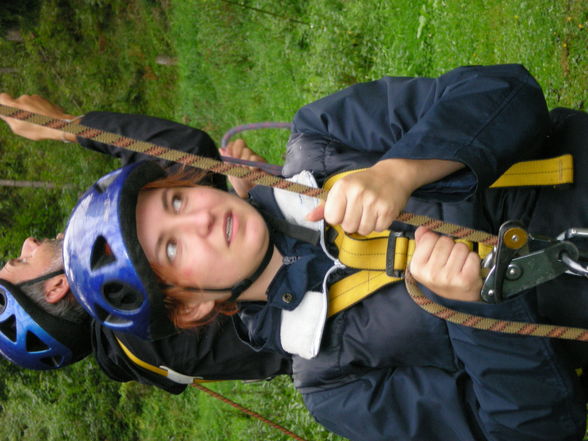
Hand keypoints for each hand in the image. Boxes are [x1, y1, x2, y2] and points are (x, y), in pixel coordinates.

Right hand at [0, 93, 75, 140]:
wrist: (60, 125)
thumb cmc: (38, 129)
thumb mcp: (18, 128)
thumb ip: (9, 117)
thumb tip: (5, 112)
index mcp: (14, 106)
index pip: (2, 97)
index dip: (3, 102)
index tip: (6, 108)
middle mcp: (23, 98)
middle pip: (17, 103)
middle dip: (20, 110)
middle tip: (28, 121)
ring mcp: (34, 97)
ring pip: (29, 103)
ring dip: (31, 110)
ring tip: (39, 122)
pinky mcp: (43, 99)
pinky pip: (37, 104)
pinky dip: (39, 110)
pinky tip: (45, 119)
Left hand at [221, 138, 266, 197]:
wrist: (251, 194)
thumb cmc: (241, 185)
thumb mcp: (231, 173)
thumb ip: (227, 161)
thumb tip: (221, 148)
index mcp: (240, 155)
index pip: (235, 143)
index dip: (231, 146)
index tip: (228, 155)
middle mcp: (248, 154)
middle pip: (240, 143)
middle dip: (235, 154)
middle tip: (236, 164)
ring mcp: (256, 157)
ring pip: (247, 151)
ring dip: (243, 162)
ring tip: (244, 171)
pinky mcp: (263, 163)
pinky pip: (255, 158)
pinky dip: (250, 165)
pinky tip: (251, 171)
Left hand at [306, 157, 464, 235]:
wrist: (393, 175)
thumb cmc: (364, 183)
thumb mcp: (342, 189)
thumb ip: (325, 206)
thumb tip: (308, 218)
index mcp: (343, 187)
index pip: (332, 218)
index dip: (338, 217)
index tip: (345, 209)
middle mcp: (358, 193)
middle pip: (348, 227)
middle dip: (353, 222)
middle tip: (360, 210)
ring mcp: (374, 202)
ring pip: (363, 230)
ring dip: (366, 225)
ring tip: (369, 211)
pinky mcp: (388, 210)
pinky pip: (378, 229)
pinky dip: (379, 224)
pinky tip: (379, 212)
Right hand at [409, 227, 481, 301]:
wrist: (459, 299)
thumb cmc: (442, 276)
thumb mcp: (426, 262)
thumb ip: (422, 243)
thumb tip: (422, 229)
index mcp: (417, 267)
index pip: (429, 237)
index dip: (436, 241)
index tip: (437, 253)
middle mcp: (431, 274)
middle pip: (445, 241)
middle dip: (450, 247)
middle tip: (450, 261)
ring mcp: (448, 277)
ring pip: (460, 247)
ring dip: (463, 253)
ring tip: (459, 265)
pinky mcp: (466, 280)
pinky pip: (472, 256)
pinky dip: (473, 260)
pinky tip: (468, 270)